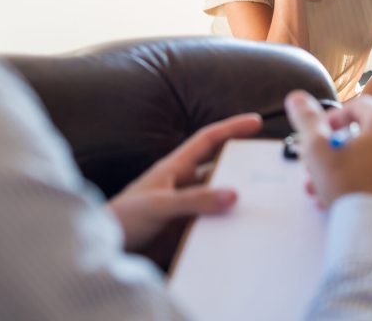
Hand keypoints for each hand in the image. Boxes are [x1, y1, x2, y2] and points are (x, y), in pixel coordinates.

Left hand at [108, 113, 262, 251]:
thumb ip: (195, 200)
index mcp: (175, 167)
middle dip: (242, 167)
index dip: (232, 127)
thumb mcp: (159, 205)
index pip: (209, 139)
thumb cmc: (122, 218)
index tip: (256, 121)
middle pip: (219, 168)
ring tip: (261, 204)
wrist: (103, 250)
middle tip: (268, 171)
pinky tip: (239, 232)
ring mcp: (184, 206)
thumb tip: (234, 194)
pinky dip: (225, 225)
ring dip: (234, 200)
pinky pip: (211, 222)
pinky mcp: (183, 229)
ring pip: (217, 197)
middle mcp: (182, 183)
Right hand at [285, 91, 371, 227]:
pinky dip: (367, 182)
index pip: (356, 107)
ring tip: (322, 191)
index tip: (317, 137)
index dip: (332, 120)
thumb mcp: (318, 150)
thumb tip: (296, 96)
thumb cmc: (349, 189)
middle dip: (335, 151)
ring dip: (347, 169)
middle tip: (315, 169)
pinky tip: (344, 200)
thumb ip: (306, 119)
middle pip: (365, 135)